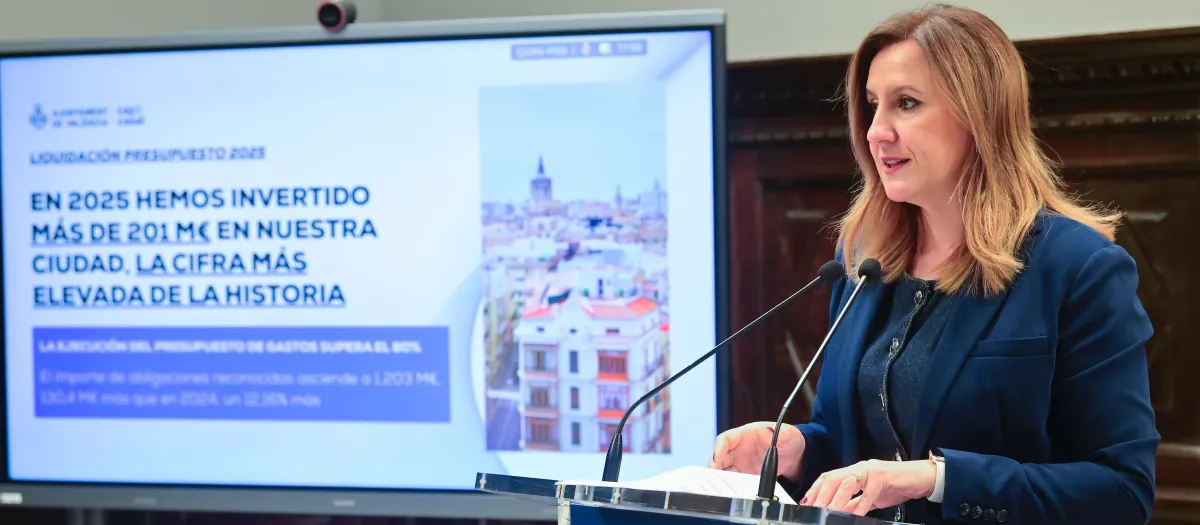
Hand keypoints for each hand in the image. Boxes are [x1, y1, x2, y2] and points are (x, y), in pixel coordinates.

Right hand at [708, 422, 805, 479]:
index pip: (725, 439)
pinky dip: (732, 486)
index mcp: (746, 434)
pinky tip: (735, 493)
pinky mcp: (745, 474)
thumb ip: (780, 433)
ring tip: (724, 488)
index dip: (718, 448)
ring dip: (722, 479)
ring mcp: (741, 462)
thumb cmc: (789, 439)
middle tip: (715, 478)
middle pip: (719, 456)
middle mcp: (739, 448)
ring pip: (724, 470)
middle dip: (714, 467)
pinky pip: (734, 481)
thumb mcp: (788, 434)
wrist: (794, 456)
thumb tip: (768, 431)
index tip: (716, 460)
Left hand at [801, 459, 934, 515]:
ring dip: (835, 499)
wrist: (922, 478)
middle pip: (832, 478)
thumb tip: (838, 511)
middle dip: (820, 495)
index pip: (828, 478)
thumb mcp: (871, 496)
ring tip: (828, 512)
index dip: (814, 490)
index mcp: (854, 472)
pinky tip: (855, 514)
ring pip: (847, 482)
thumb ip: (854, 502)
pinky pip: (869, 492)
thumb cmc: (896, 485)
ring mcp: (871, 471)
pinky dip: (860, 504)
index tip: (806, 504)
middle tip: (813, 510)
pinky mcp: (884, 477)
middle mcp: (859, 468)